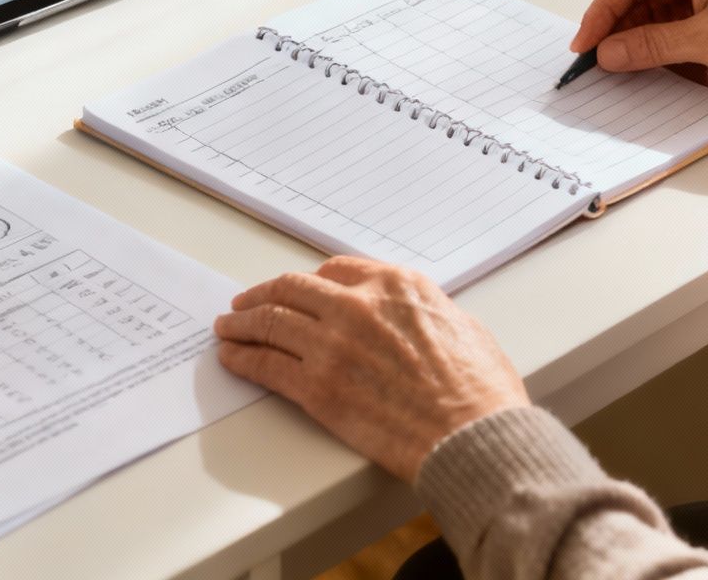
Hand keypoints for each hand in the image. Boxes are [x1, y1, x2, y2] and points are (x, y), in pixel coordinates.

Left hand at [214, 256, 529, 482]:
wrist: (471, 437)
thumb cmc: (480, 391)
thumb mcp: (463, 326)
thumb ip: (424, 313)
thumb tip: (410, 320)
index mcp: (397, 286)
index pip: (336, 270)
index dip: (309, 280)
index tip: (297, 289)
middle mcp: (359, 306)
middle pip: (293, 289)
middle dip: (263, 295)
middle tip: (245, 303)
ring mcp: (333, 345)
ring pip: (271, 321)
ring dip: (242, 323)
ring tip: (227, 328)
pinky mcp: (317, 388)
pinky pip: (266, 365)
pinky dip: (243, 358)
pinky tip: (233, 358)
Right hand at [571, 0, 707, 100]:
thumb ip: (651, 46)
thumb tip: (610, 52)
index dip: (602, 10)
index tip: (587, 42)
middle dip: (621, 27)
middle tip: (600, 60)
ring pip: (660, 12)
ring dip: (643, 40)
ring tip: (626, 69)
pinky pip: (681, 26)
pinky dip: (667, 48)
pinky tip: (660, 70)